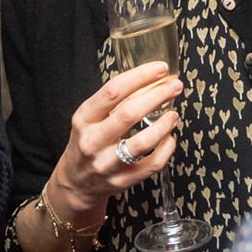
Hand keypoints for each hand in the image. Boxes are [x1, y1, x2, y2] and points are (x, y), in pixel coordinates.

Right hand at [48, 60, 183, 222]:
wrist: (76, 182)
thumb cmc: (88, 142)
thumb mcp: (89, 118)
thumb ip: (112, 101)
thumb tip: (150, 80)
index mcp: (84, 118)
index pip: (113, 91)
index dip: (141, 77)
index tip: (160, 69)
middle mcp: (93, 141)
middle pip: (130, 113)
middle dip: (158, 95)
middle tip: (175, 86)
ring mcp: (107, 163)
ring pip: (143, 141)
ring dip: (164, 124)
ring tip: (173, 115)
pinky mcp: (122, 181)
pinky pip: (152, 164)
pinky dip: (166, 148)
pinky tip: (169, 138)